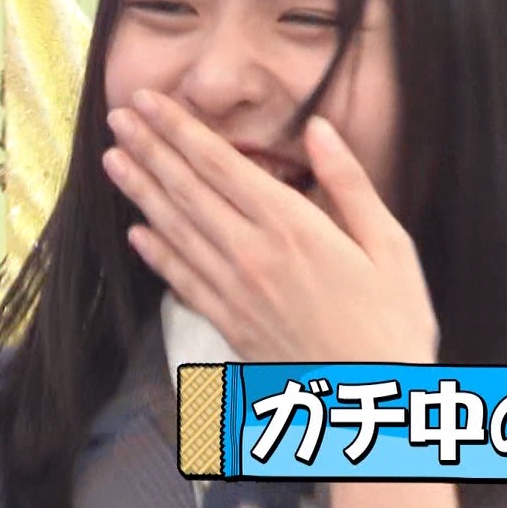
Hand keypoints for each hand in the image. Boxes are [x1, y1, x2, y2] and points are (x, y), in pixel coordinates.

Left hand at [103, 90, 438, 364]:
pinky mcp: (229, 325)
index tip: (148, 101)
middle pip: (187, 190)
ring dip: (141, 191)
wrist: (374, 406)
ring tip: (113, 160)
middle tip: (118, 116)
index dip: (178, 129)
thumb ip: (349, 183)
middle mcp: (252, 254)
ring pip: (175, 230)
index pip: (219, 164)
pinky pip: (182, 282)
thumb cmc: (393, 324)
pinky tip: (136, 233)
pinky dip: (156, 254)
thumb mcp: (390, 245)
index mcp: (292, 226)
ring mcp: (234, 292)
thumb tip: (319, 128)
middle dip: (149, 148)